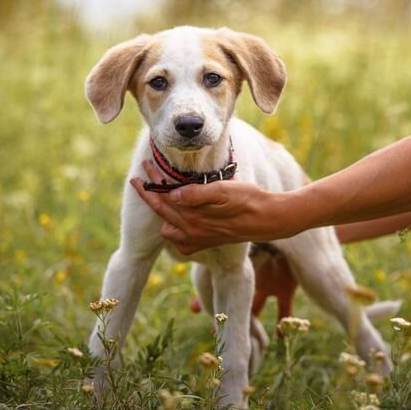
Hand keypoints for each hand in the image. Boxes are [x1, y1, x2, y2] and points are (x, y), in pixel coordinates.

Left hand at [130, 161, 294, 254]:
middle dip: (151, 191)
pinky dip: (175, 232)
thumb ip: (197, 194)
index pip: (164, 198)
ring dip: (162, 211)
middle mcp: (192, 231)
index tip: (143, 169)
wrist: (267, 219)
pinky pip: (182, 242)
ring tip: (161, 193)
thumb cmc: (248, 200)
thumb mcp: (224, 191)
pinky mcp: (207, 242)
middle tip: (146, 172)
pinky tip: (179, 220)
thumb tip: (173, 195)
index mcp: (194, 217)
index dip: (152, 182)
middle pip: (162, 210)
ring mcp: (199, 239)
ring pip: (168, 227)